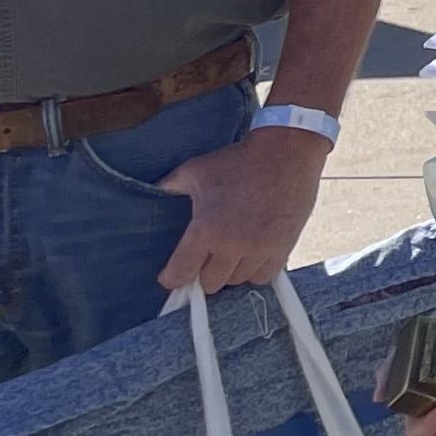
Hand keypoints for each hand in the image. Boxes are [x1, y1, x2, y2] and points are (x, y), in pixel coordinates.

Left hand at [155, 124, 330, 295]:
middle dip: (204, 272)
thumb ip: (169, 186)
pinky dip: (254, 271)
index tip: (172, 275)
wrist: (285, 153)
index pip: (181, 274)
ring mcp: (260, 249)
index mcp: (206, 230)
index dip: (172, 278)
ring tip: (230, 255)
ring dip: (230, 271)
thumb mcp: (195, 170)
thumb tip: (149, 192)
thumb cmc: (238, 161)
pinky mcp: (283, 247)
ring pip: (237, 280)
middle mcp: (233, 246)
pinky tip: (251, 256)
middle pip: (211, 283)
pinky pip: (263, 276)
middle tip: (205, 257)